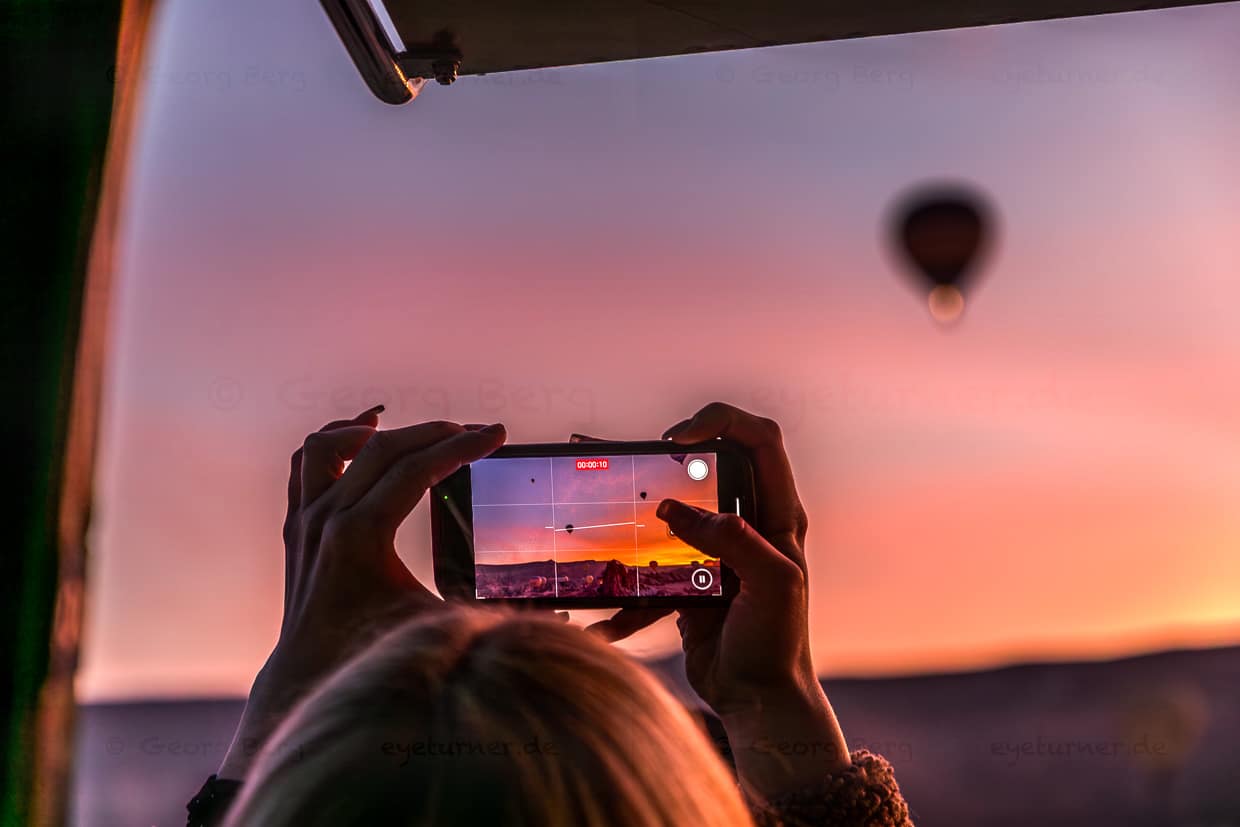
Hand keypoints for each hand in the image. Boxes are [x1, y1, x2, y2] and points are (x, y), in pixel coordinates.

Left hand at [218, 408, 506, 778]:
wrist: (311, 680)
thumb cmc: (373, 660)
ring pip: (332, 444)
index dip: (463, 446)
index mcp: (360, 537)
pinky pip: (307, 463)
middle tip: (474, 433)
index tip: (495, 434)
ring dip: (376, 432)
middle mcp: (327, 520)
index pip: (418, 468)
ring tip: (414, 431)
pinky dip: (336, 442)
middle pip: (385, 448)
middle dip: (437, 432)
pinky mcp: (297, 526)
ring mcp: (306, 520)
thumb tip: (562, 618)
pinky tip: (363, 438)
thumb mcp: (439, 632)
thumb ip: (492, 616)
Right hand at [589, 403, 848, 798]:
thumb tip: (678, 510)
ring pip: (670, 507)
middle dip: (665, 451)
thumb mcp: (772, 585)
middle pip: (707, 463)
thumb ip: (733, 540)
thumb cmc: (777, 643)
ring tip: (594, 479)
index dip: (722, 423)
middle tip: (628, 453)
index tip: (677, 439)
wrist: (756, 700)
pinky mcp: (686, 577)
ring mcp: (713, 549)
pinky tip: (598, 599)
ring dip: (633, 497)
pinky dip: (623, 578)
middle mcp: (748, 523)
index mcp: (777, 515)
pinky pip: (649, 564)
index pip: (759, 441)